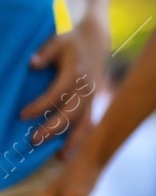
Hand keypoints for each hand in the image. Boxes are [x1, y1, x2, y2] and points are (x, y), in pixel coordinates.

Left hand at [21, 18, 107, 155]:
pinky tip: (69, 152)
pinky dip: (81, 138)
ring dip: (73, 139)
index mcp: (75, 72)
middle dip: (53, 128)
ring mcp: (91, 95)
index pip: (57, 93)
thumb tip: (33, 64)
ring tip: (60, 156)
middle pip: (71, 112)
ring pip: (84, 121)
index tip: (22, 115)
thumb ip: (45, 53)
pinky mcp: (93, 100)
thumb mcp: (57, 41)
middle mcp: (86, 87)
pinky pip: (89, 122)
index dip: (40, 106)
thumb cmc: (70, 40)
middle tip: (33, 140)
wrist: (95, 39)